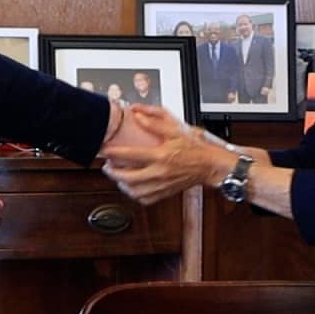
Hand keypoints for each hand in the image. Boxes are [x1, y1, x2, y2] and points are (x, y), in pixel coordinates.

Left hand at [101, 105, 232, 205]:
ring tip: (117, 176)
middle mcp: (160, 172)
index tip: (105, 150)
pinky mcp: (165, 193)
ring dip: (121, 184)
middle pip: (128, 177)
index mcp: (161, 155)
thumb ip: (154, 121)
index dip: (114, 152)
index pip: (132, 155)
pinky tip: (131, 188)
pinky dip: (134, 195)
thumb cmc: (194, 148)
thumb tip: (137, 113)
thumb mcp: (175, 129)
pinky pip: (145, 199)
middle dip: (113, 172)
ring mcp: (162, 185)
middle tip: (106, 166)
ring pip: (135, 191)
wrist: (209, 165)